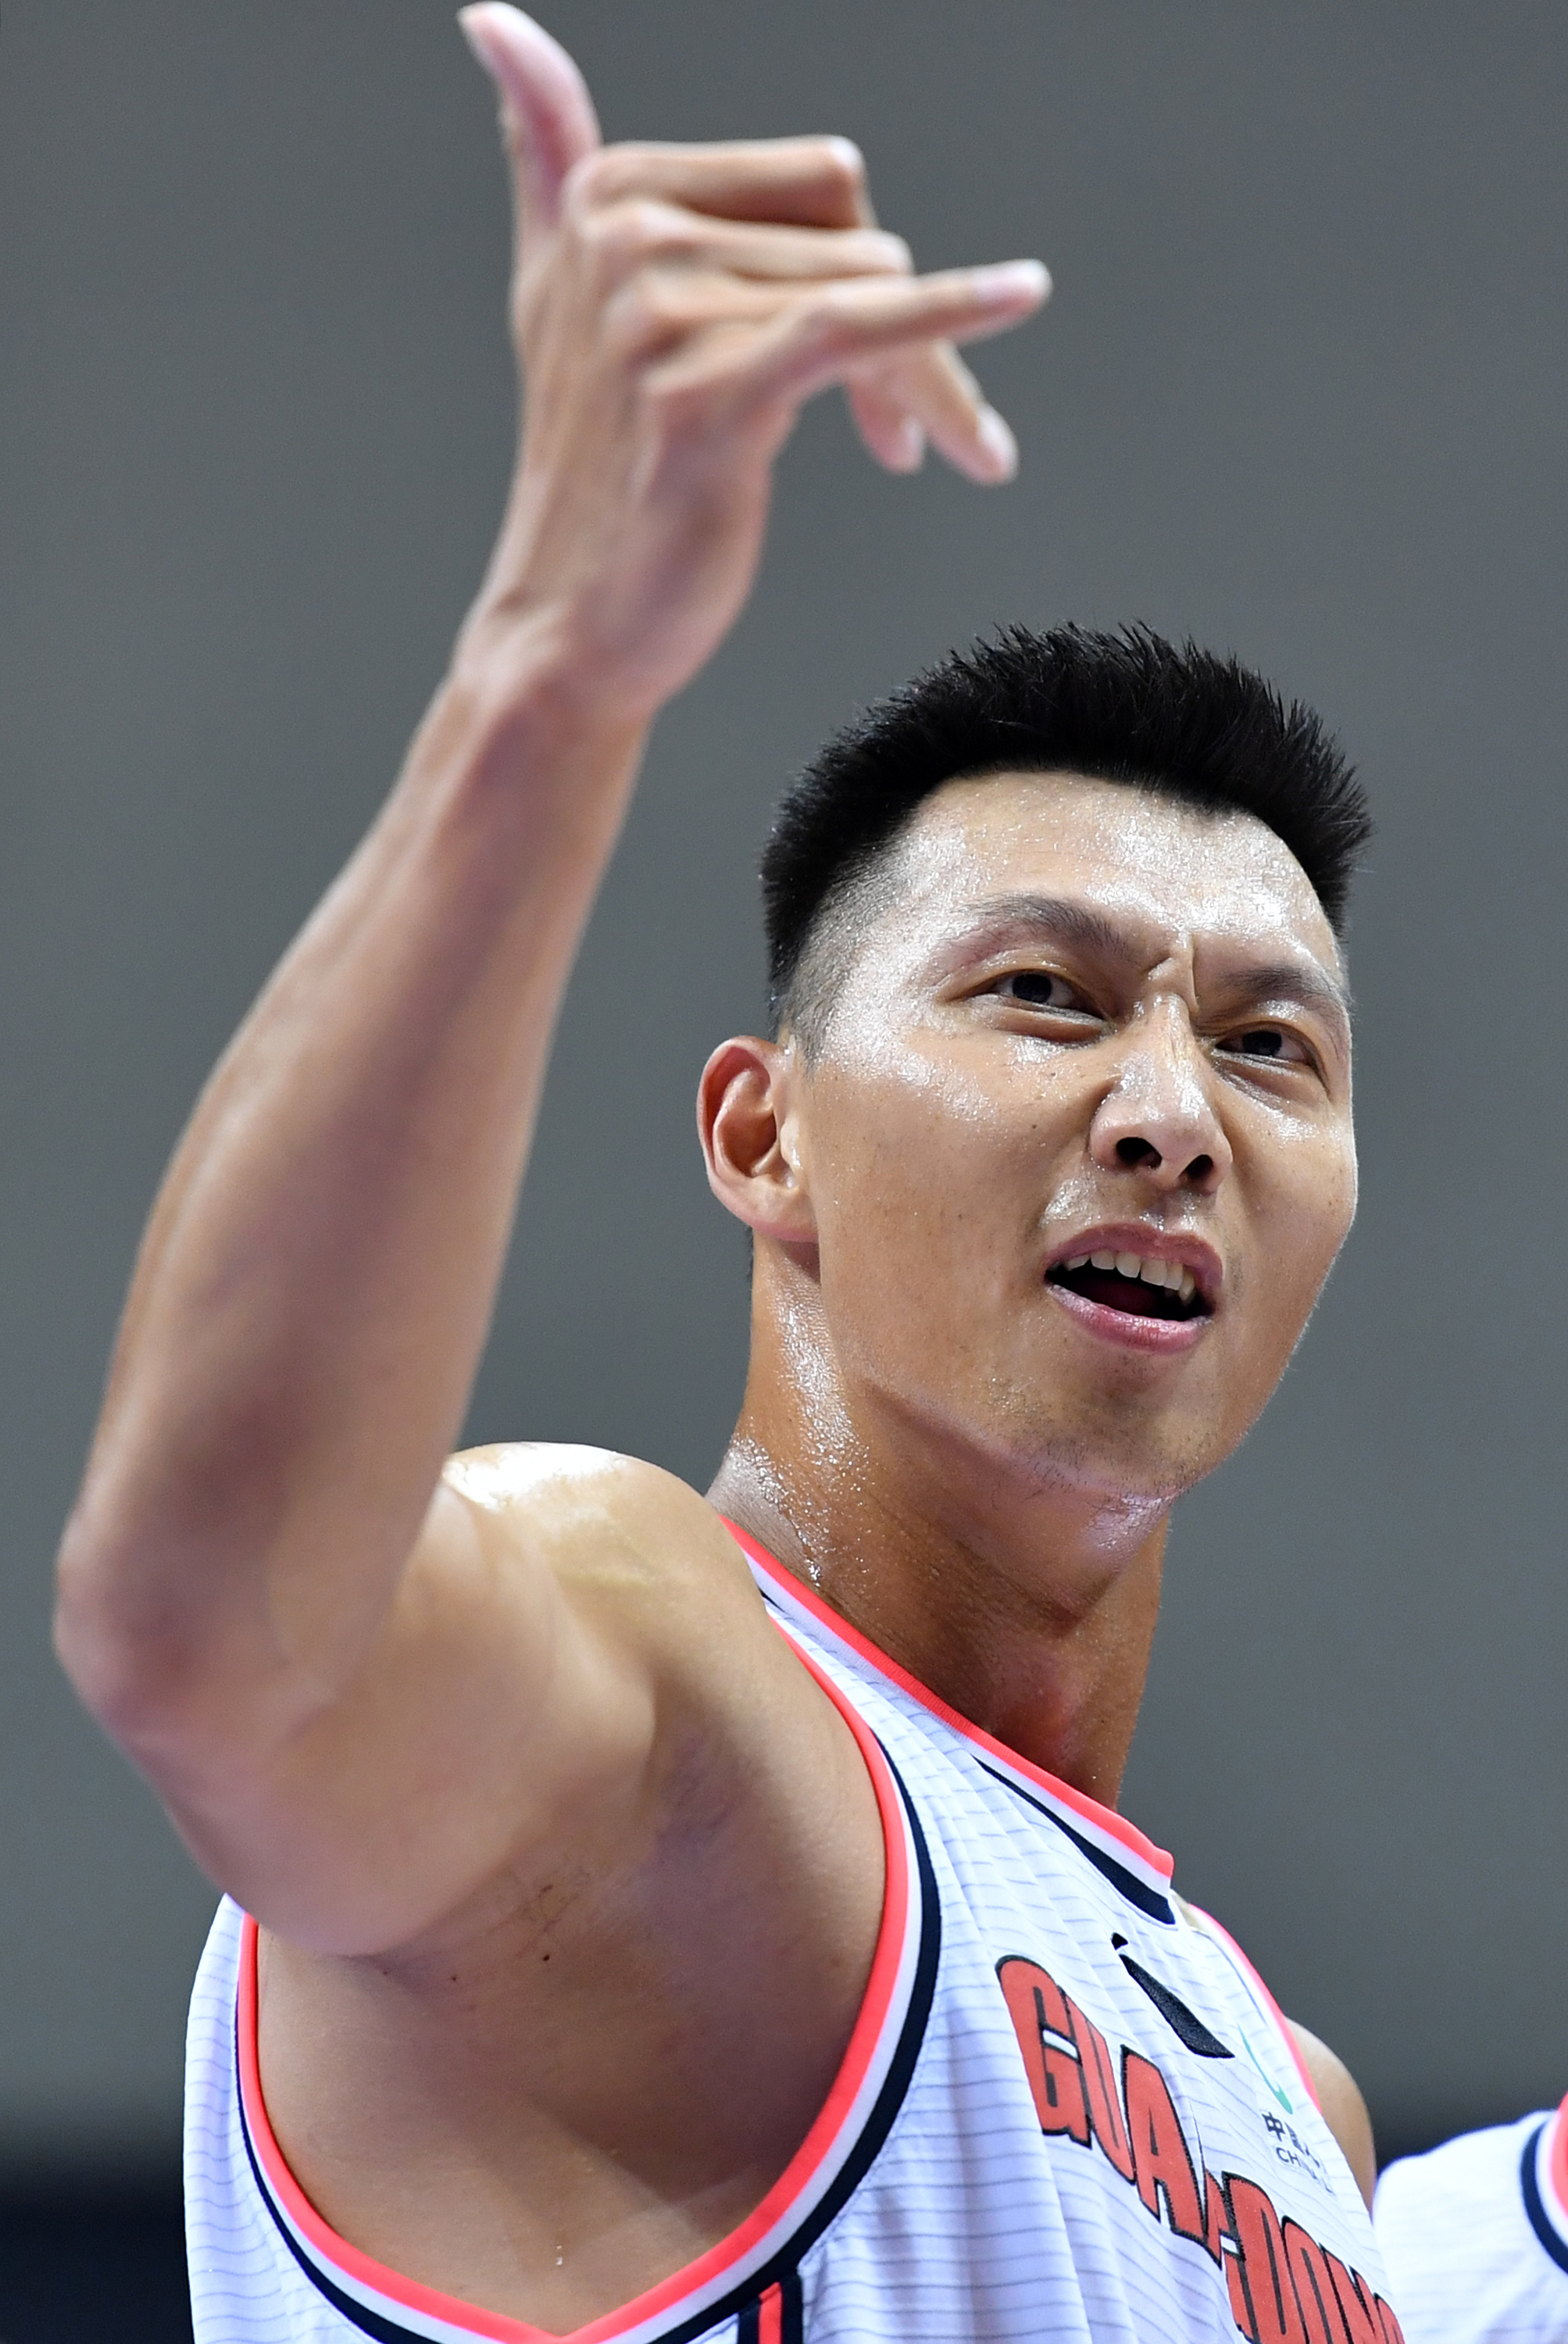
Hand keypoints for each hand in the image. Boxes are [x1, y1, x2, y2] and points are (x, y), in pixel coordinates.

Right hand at [457, 5, 1048, 723]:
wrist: (574, 623)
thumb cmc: (595, 471)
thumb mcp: (555, 290)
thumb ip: (544, 154)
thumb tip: (496, 21)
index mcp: (611, 194)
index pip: (815, 181)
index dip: (862, 265)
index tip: (872, 367)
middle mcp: (628, 236)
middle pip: (856, 233)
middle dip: (905, 329)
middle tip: (904, 431)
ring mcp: (663, 313)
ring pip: (875, 291)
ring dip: (917, 379)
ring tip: (900, 450)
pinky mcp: (711, 394)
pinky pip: (862, 326)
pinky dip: (952, 314)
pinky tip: (1023, 295)